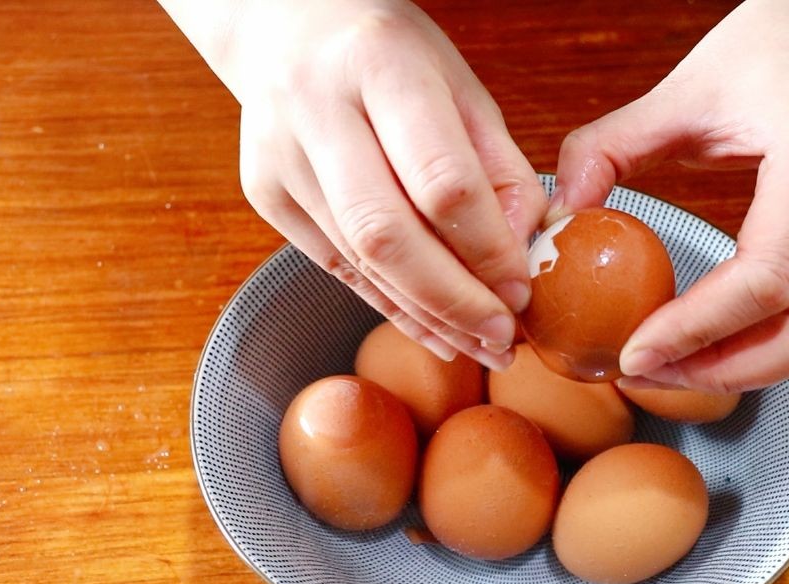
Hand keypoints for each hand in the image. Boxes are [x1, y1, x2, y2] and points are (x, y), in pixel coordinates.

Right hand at [222, 0, 545, 368]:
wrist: (286, 25)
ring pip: (361, 262)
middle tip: (503, 337)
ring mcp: (281, 157)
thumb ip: (499, 169)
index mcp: (382, 66)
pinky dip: (392, 307)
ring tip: (481, 346)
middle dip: (454, 300)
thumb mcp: (461, 86)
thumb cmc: (391, 54)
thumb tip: (519, 256)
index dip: (487, 248)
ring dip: (428, 317)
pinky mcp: (265, 194)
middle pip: (388, 234)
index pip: (441, 180)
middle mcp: (318, 111)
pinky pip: (338, 268)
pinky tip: (436, 332)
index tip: (523, 288)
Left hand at [551, 0, 788, 391]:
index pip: (766, 276)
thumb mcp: (677, 89)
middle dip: (726, 370)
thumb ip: (607, 149)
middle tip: (649, 374)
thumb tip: (558, 219)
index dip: (698, 328)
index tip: (634, 350)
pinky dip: (760, 344)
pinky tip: (702, 342)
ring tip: (669, 368)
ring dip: (745, 367)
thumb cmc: (764, 49)